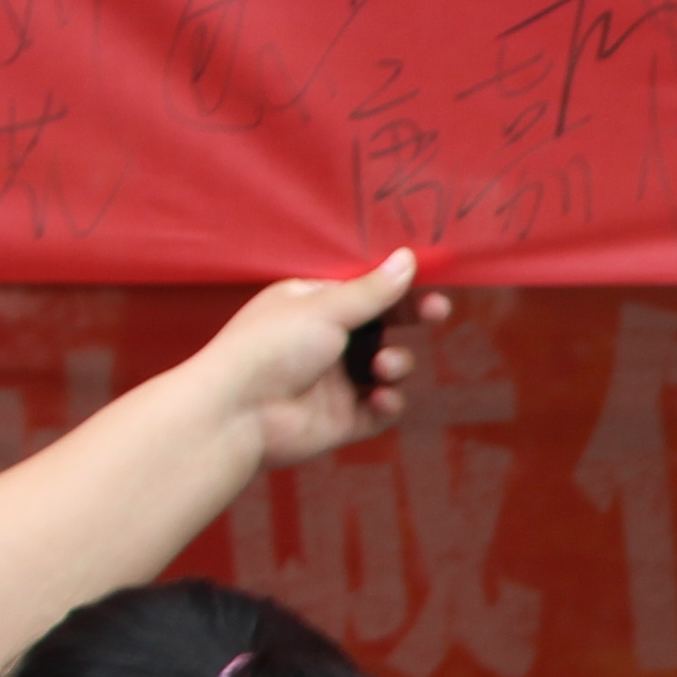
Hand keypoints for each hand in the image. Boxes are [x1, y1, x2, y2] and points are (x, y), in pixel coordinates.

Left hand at [177, 259, 444, 471]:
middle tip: (437, 312)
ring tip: (382, 367)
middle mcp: (326, 341)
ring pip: (388, 367)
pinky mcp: (342, 418)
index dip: (400, 288)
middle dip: (411, 320)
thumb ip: (373, 290)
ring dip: (396, 364)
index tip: (431, 283)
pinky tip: (379, 398)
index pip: (367, 290)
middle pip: (384, 326)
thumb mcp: (325, 308)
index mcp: (314, 305)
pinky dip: (388, 403)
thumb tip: (408, 258)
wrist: (238, 413)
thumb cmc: (270, 347)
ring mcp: (335, 381)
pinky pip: (381, 409)